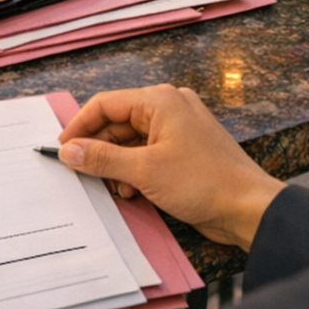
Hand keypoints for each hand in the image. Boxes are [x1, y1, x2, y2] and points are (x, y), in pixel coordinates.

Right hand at [56, 84, 283, 252]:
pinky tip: (134, 192)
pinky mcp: (185, 150)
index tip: (60, 149)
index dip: (80, 126)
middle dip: (100, 150)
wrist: (248, 208)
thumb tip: (68, 151)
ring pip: (131, 140)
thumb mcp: (145, 171)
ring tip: (116, 188)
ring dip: (118, 165)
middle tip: (82, 173)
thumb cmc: (203, 182)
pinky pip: (148, 153)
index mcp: (159, 100)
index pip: (106, 104)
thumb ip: (102, 159)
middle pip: (118, 122)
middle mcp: (168, 107)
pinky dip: (136, 171)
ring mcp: (178, 128)